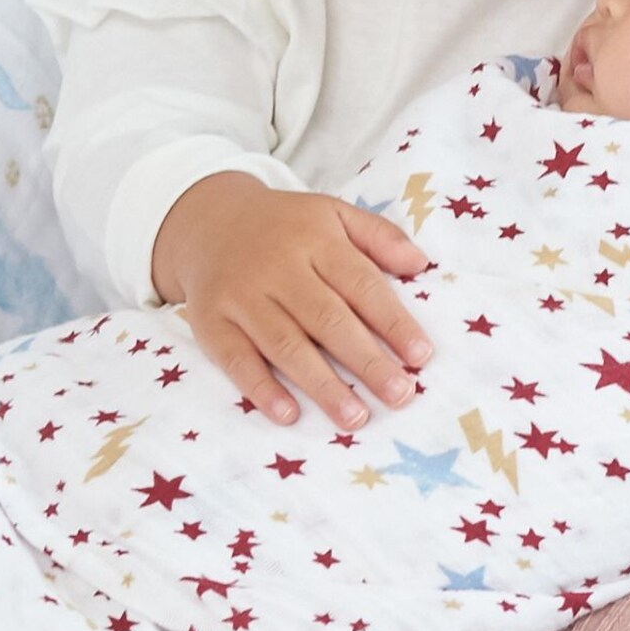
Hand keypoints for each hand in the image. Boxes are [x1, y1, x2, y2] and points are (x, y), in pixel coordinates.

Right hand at [152, 173, 431, 429]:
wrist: (208, 221)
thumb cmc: (286, 228)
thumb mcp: (332, 213)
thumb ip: (378, 235)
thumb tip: (420, 263)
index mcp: (315, 239)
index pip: (361, 284)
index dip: (392, 322)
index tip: (421, 356)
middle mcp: (277, 268)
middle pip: (327, 319)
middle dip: (366, 361)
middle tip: (400, 395)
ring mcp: (241, 296)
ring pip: (285, 344)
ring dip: (322, 384)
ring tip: (355, 417)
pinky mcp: (211, 322)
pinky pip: (236, 359)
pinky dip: (261, 388)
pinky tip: (288, 414)